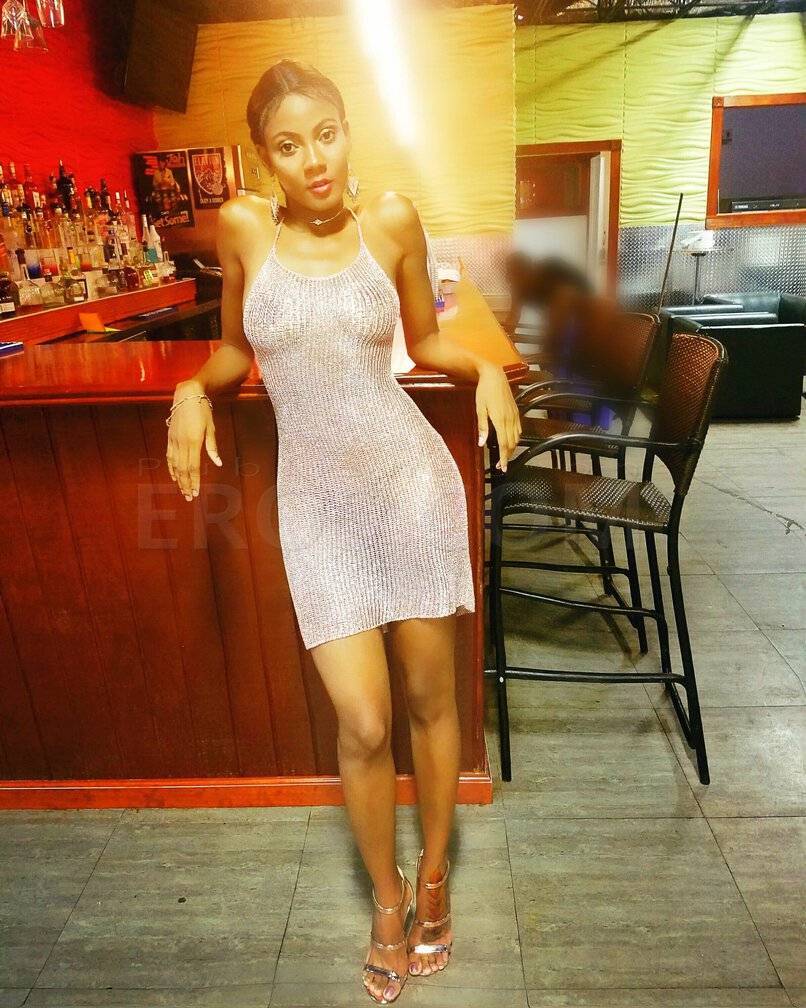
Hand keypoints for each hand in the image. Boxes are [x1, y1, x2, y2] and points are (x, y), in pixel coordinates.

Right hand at [166, 381, 221, 500]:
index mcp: (194, 441)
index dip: (194, 481)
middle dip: (186, 484)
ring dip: (178, 479)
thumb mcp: (211, 428)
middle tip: (189, 497)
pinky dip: (171, 468)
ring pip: (175, 464)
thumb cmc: (203, 410)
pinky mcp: (170, 437)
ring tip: (183, 490)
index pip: (193, 467)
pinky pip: (169, 456)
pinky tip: (174, 476)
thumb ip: (212, 447)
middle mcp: (182, 442)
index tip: (196, 492)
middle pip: (183, 469)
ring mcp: (174, 440)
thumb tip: (218, 463)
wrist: (187, 395)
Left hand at [475, 364, 521, 471]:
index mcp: (500, 420)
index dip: (504, 458)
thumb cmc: (484, 391)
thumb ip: (482, 427)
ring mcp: (514, 415)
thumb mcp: (479, 409)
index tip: (502, 468)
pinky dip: (516, 438)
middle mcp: (510, 419)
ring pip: (516, 437)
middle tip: (502, 466)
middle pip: (512, 443)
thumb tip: (481, 443)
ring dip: (512, 448)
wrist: (494, 375)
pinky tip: (511, 441)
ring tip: (506, 456)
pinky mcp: (516, 411)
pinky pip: (518, 429)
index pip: (504, 445)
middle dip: (508, 457)